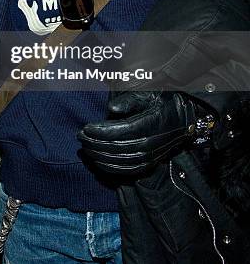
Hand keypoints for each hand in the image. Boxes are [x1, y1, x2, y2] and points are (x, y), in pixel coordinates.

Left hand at [79, 91, 196, 174]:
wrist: (183, 118)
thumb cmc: (161, 102)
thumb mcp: (147, 94)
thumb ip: (129, 100)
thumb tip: (111, 109)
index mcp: (151, 124)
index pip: (121, 131)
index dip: (101, 131)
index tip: (85, 127)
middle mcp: (152, 142)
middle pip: (119, 147)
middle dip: (96, 143)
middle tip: (80, 136)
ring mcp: (151, 155)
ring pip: (122, 160)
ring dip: (100, 156)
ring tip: (85, 147)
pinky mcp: (150, 162)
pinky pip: (129, 169)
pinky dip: (112, 168)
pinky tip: (98, 161)